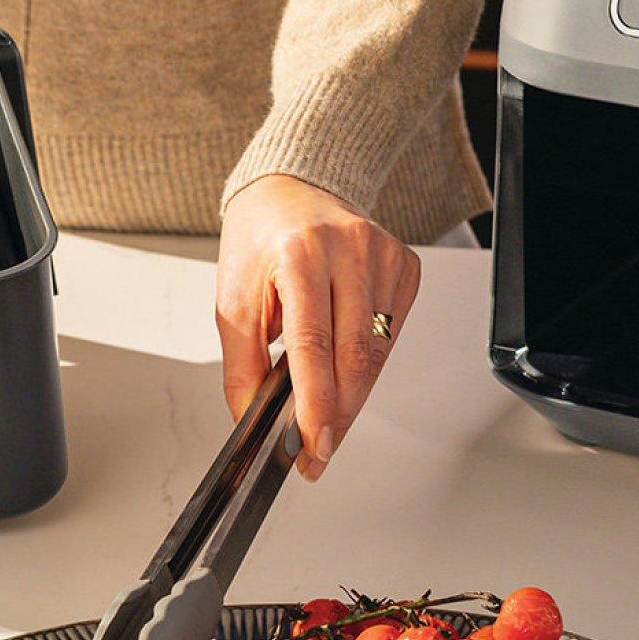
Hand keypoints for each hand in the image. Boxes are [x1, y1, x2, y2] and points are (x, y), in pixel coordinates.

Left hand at [216, 176, 420, 479]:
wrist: (290, 189)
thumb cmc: (260, 240)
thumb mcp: (233, 300)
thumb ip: (242, 365)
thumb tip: (255, 419)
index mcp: (300, 254)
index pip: (314, 345)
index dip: (316, 403)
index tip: (313, 443)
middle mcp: (349, 249)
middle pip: (356, 356)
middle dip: (338, 414)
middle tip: (319, 449)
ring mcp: (384, 255)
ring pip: (379, 352)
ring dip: (354, 395)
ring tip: (327, 416)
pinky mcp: (405, 264)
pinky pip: (393, 334)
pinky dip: (369, 362)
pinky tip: (346, 364)